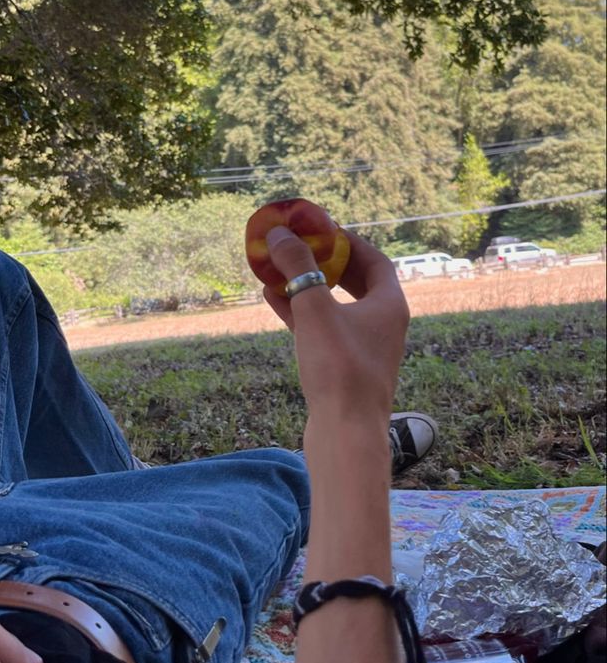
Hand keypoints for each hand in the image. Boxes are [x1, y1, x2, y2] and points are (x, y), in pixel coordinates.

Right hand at [264, 227, 408, 421]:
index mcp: (390, 306)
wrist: (346, 434)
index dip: (347, 241)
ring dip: (308, 287)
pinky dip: (301, 313)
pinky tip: (272, 300)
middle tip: (298, 247)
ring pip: (336, 306)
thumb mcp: (315, 310)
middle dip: (324, 263)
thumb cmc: (339, 370)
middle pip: (355, 282)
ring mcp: (365, 348)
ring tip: (277, 269)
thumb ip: (298, 268)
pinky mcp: (345, 368)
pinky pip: (323, 330)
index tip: (320, 229)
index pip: (373, 260)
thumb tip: (280, 234)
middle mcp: (383, 325)